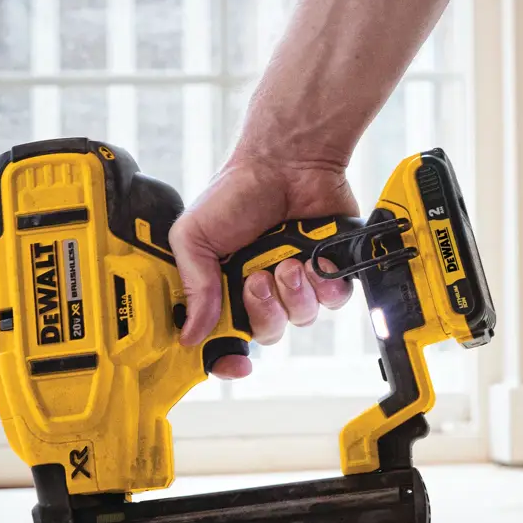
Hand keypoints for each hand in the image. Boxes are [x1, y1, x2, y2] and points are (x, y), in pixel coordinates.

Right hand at [169, 153, 357, 379]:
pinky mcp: (329, 269)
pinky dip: (324, 285)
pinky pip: (333, 300)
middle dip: (263, 311)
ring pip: (300, 318)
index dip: (227, 357)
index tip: (234, 363)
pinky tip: (313, 261)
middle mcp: (260, 286)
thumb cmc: (236, 192)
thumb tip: (190, 334)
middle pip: (265, 332)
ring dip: (294, 293)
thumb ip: (194, 286)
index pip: (223, 336)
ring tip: (288, 261)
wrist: (285, 160)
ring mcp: (296, 279)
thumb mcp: (193, 236)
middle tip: (259, 279)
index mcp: (223, 284)